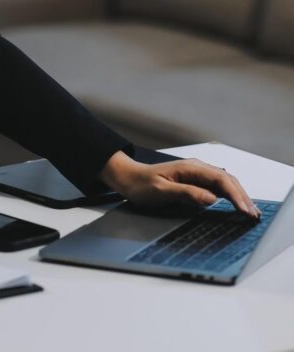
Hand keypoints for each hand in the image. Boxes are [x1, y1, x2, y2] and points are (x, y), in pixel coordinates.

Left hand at [99, 151, 259, 218]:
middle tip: (253, 215)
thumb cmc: (142, 185)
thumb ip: (187, 193)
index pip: (220, 179)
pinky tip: (236, 205)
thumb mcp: (162, 191)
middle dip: (242, 196)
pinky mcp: (195, 181)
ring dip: (238, 195)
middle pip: (227, 180)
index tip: (244, 210)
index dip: (235, 195)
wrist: (129, 178)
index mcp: (191, 168)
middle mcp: (197, 168)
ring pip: (224, 182)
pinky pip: (217, 186)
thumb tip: (211, 198)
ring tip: (250, 212)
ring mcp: (197, 174)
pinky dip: (230, 195)